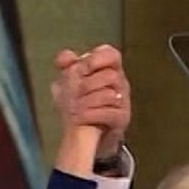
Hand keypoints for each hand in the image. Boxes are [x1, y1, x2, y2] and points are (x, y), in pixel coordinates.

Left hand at [51, 45, 129, 161]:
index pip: (111, 55)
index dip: (97, 58)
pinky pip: (109, 114)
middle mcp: (120, 84)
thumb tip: (66, 56)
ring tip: (72, 108)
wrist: (87, 134)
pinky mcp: (121, 119)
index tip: (82, 68)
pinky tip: (77, 118)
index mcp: (109, 70)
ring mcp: (123, 102)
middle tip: (71, 93)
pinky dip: (90, 115)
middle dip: (87, 84)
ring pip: (110, 95)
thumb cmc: (81, 103)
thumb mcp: (69, 84)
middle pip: (110, 75)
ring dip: (86, 101)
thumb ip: (67, 68)